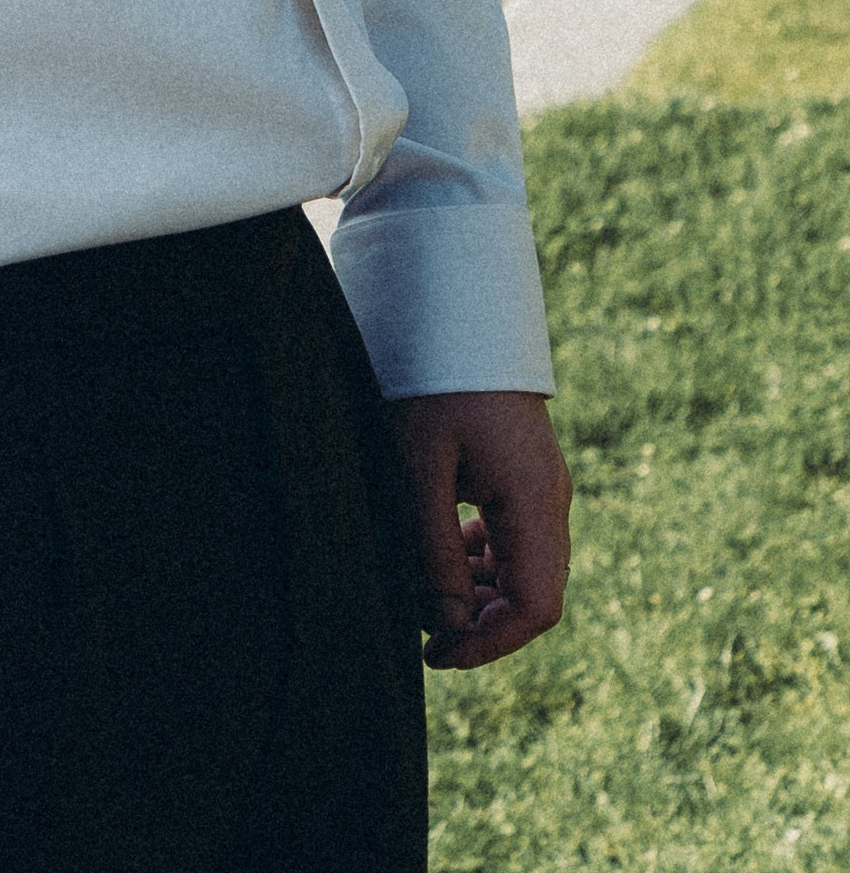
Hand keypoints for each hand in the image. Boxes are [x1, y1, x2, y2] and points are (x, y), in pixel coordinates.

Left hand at [388, 388, 569, 667]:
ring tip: (423, 594)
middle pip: (532, 594)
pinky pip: (513, 540)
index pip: (535, 606)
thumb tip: (448, 621)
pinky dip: (480, 560)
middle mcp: (549, 502)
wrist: (457, 315)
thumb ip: (433, 547)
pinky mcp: (523, 478)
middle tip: (426, 636)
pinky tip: (441, 556)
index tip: (440, 654)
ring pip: (522, 570)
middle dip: (482, 624)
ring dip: (479, 593)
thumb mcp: (419, 466)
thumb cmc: (435, 382)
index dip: (491, 643)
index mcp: (535, 501)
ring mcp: (540, 489)